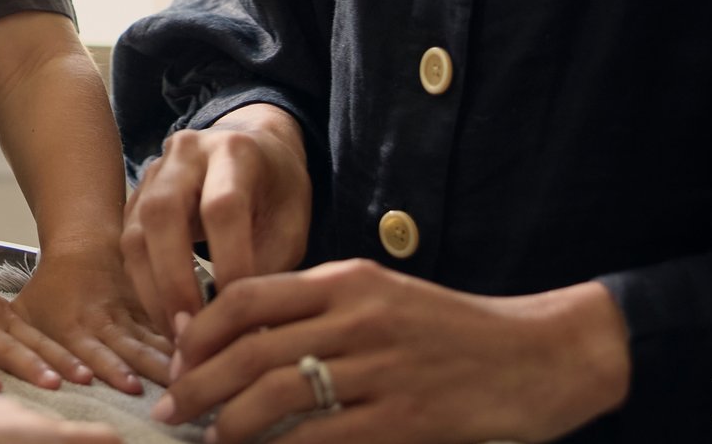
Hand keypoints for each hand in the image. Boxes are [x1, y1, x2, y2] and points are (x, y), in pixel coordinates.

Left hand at [7, 248, 176, 393]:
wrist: (87, 243)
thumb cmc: (51, 287)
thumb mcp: (24, 311)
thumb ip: (17, 345)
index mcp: (72, 325)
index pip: (89, 349)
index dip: (105, 367)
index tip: (121, 384)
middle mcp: (106, 322)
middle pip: (129, 348)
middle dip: (145, 368)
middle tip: (161, 387)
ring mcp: (134, 316)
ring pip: (156, 338)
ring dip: (171, 357)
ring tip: (191, 372)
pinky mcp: (154, 310)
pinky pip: (173, 327)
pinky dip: (189, 340)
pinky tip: (207, 354)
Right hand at [120, 103, 310, 330]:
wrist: (254, 149)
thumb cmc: (279, 194)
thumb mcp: (291, 225)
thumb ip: (268, 266)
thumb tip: (243, 327)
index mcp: (235, 150)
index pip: (223, 207)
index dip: (230, 261)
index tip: (243, 313)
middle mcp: (186, 152)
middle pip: (163, 213)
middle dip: (175, 281)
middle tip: (193, 333)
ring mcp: (153, 172)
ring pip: (135, 232)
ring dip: (153, 291)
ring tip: (178, 335)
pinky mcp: (136, 197)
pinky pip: (127, 244)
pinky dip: (144, 285)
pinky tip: (166, 317)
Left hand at [157, 259, 629, 441]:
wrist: (540, 356)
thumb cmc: (453, 329)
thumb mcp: (382, 296)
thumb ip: (319, 307)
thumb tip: (244, 331)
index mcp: (347, 282)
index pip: (246, 297)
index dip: (200, 330)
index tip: (176, 357)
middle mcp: (357, 319)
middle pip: (249, 349)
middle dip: (197, 383)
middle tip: (170, 408)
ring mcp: (381, 370)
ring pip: (275, 395)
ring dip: (227, 423)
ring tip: (205, 439)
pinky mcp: (404, 418)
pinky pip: (320, 438)